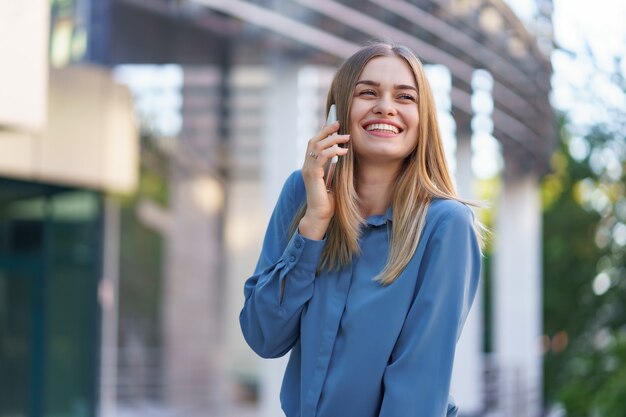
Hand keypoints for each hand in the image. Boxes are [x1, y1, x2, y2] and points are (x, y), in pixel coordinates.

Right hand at [299, 121, 349, 239]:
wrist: (320, 214)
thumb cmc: (328, 200)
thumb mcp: (332, 178)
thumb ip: (333, 166)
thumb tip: (343, 152)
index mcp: (310, 166)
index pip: (313, 143)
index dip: (323, 132)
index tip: (335, 125)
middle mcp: (306, 166)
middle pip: (313, 141)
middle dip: (326, 130)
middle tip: (339, 123)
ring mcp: (308, 170)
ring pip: (317, 146)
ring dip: (332, 139)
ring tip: (346, 137)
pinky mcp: (312, 175)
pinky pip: (321, 157)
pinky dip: (333, 151)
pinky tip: (343, 151)